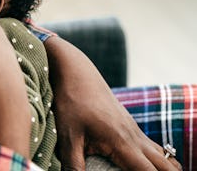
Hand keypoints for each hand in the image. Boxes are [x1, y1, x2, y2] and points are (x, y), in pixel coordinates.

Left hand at [45, 36, 180, 170]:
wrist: (75, 72)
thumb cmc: (70, 102)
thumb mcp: (67, 136)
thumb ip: (74, 164)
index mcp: (122, 142)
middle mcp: (135, 137)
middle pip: (166, 166)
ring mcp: (135, 130)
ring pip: (163, 156)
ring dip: (162, 168)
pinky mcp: (130, 126)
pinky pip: (154, 148)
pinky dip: (156, 160)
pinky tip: (141, 165)